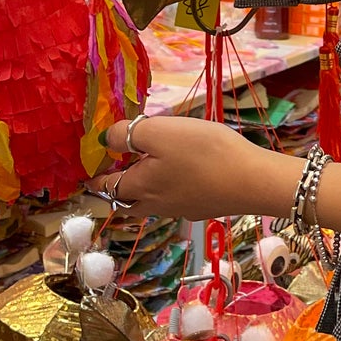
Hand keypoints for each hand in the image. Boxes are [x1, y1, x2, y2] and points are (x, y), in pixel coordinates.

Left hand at [96, 113, 297, 223]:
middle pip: (127, 202)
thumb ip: (127, 135)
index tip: (88, 171)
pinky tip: (180, 174)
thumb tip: (105, 140)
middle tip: (113, 173)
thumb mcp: (160, 132)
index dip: (95, 178)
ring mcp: (181, 209)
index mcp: (140, 187)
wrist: (252, 181)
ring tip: (145, 170)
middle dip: (116, 190)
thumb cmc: (203, 153)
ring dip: (142, 191)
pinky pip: (173, 200)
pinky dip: (166, 189)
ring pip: (150, 203)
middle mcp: (156, 204)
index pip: (107, 186)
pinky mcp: (202, 206)